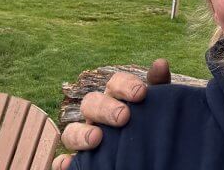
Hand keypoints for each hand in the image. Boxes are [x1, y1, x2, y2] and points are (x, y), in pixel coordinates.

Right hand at [52, 59, 170, 169]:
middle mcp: (97, 116)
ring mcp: (85, 137)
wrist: (150, 151)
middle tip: (124, 117)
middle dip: (105, 108)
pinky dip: (63, 161)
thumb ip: (160, 85)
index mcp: (116, 98)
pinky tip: (69, 164)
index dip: (125, 85)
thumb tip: (160, 63)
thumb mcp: (159, 105)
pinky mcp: (80, 161)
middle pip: (90, 103)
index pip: (114, 83)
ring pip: (71, 131)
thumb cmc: (153, 122)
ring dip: (81, 134)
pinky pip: (63, 160)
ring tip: (97, 138)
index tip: (142, 93)